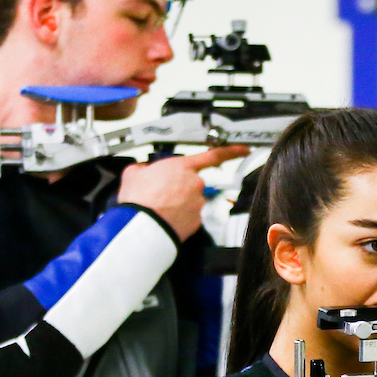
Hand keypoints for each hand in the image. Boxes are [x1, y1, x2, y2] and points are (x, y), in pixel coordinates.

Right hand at [118, 146, 248, 241]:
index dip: (231, 151)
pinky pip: (189, 216)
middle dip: (180, 187)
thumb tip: (143, 170)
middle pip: (193, 183)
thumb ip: (144, 167)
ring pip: (190, 201)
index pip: (213, 155)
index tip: (243, 150)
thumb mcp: (133, 173)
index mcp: (182, 167)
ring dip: (178, 203)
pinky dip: (179, 218)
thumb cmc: (138, 199)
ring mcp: (197, 204)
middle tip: (160, 194)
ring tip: (158, 208)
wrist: (141, 227)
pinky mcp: (196, 222)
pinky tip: (165, 218)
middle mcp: (195, 184)